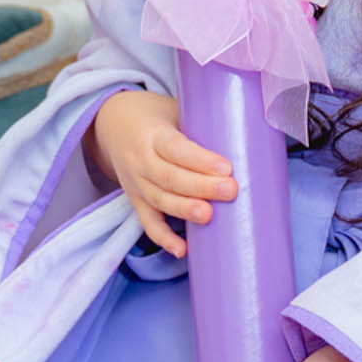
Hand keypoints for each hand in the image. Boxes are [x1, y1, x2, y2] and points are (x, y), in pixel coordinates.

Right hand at [87, 89, 235, 259]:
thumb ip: (201, 127)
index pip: (176, 149)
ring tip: (209, 217)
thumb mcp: (174, 111)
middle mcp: (141, 160)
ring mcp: (136, 183)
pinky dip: (164, 238)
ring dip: (185, 211)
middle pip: (170, 177)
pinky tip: (183, 250)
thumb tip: (247, 141)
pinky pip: (149, 223)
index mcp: (153, 134)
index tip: (227, 167)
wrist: (115, 124)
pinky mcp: (136, 201)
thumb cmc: (156, 117)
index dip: (200, 160)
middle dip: (201, 187)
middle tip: (230, 191)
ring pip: (160, 200)